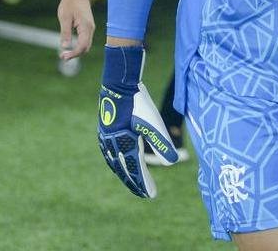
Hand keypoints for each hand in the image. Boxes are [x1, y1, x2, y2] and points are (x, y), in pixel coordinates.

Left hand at [58, 0, 94, 60]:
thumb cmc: (69, 3)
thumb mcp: (64, 17)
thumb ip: (65, 33)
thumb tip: (65, 47)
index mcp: (85, 26)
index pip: (83, 46)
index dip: (74, 54)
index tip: (63, 57)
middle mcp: (90, 28)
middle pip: (86, 47)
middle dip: (75, 54)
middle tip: (62, 57)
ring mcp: (90, 27)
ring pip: (86, 44)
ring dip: (77, 51)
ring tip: (65, 53)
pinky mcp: (87, 26)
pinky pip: (85, 40)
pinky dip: (78, 45)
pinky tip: (70, 46)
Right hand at [98, 45, 178, 197]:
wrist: (119, 83)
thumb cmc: (139, 103)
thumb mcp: (154, 123)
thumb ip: (162, 142)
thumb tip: (173, 162)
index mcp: (125, 144)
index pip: (136, 169)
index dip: (143, 183)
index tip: (151, 195)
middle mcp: (113, 144)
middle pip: (124, 169)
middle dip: (134, 182)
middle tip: (143, 194)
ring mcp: (106, 138)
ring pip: (115, 162)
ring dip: (124, 173)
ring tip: (133, 181)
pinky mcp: (105, 131)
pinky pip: (109, 153)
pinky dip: (116, 162)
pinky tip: (120, 162)